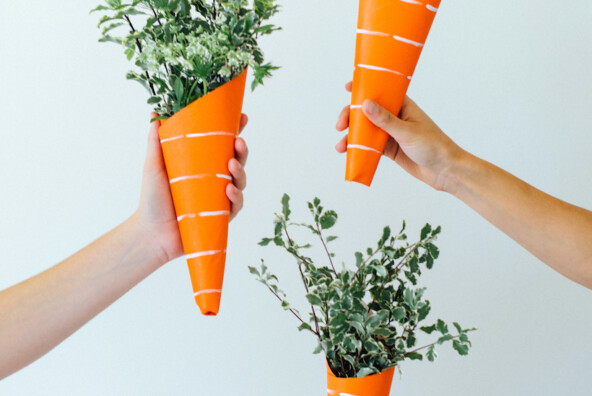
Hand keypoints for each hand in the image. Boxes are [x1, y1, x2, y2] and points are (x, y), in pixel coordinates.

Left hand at [134, 113, 248, 263]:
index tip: (242, 118)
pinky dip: (236, 197)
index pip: (222, 145)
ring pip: (240, 182)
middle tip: (239, 142)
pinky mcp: (222, 216)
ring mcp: (220, 199)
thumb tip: (154, 115)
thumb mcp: (154, 166)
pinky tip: (229, 191)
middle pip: (237, 161)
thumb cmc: (152, 198)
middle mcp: (215, 180)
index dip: (235, 131)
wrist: (152, 232)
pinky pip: (236, 206)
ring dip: (241, 172)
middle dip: (242, 150)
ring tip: (232, 165)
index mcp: (203, 165)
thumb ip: (156, 141)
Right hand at [335, 82, 462, 190]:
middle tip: (340, 126)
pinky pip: (369, 146)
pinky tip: (349, 152)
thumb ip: (385, 119)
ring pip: (366, 130)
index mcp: (403, 105)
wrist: (444, 171)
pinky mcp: (389, 149)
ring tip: (341, 147)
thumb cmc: (433, 146)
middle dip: (351, 117)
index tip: (348, 87)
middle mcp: (395, 117)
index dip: (364, 87)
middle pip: (367, 112)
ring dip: (352, 136)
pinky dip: (358, 148)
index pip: (381, 91)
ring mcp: (391, 133)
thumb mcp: (407, 131)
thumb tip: (365, 104)